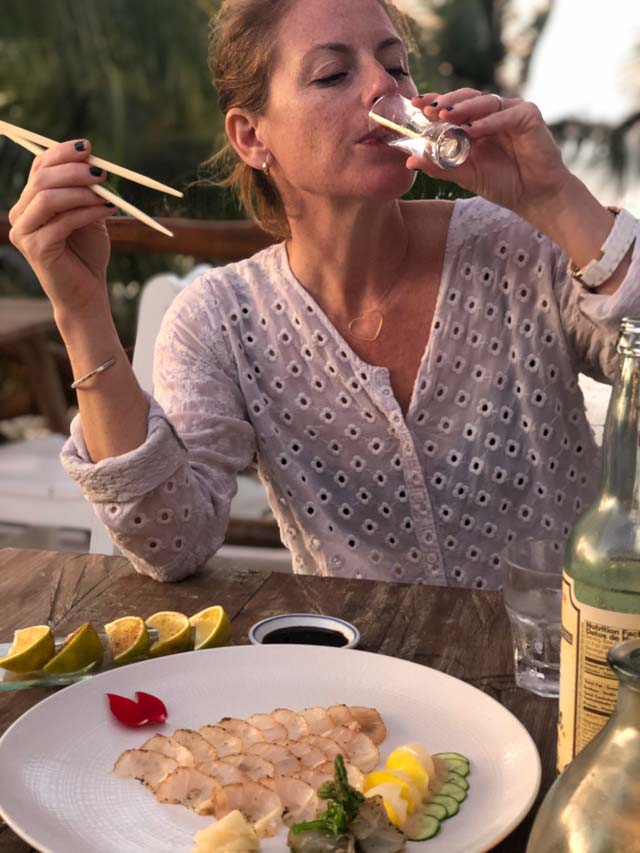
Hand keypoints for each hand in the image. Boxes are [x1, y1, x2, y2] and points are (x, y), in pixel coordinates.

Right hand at [8, 139, 114, 317]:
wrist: (87, 292)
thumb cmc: (87, 254)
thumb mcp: (89, 214)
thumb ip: (85, 190)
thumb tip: (92, 159)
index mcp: (30, 201)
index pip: (39, 166)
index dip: (62, 153)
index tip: (87, 146)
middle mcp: (20, 214)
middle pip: (42, 179)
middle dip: (73, 170)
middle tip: (102, 172)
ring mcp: (24, 232)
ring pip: (48, 197)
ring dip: (81, 192)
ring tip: (107, 194)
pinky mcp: (36, 248)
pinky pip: (62, 221)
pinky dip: (87, 212)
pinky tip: (106, 210)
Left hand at [408, 89, 570, 217]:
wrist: (533, 196)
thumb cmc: (502, 184)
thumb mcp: (465, 175)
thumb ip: (440, 166)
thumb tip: (410, 161)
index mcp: (476, 123)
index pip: (453, 106)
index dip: (434, 102)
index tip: (415, 105)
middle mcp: (492, 113)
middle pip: (467, 97)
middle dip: (446, 102)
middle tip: (428, 109)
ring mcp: (511, 111)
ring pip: (485, 102)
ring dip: (464, 108)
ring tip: (445, 116)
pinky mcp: (529, 115)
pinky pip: (506, 115)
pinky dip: (489, 122)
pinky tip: (473, 130)